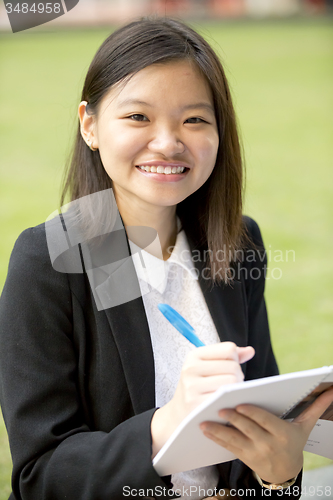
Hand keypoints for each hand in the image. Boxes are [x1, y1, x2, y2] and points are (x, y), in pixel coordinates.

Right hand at [151, 342, 254, 456]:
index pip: (229, 349)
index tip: (228, 369)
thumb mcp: (208, 367)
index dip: (235, 359)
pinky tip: (224, 404)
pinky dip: (230, 401)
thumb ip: (230, 357)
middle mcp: (191, 368)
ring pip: (232, 381)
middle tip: (229, 386)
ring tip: (226, 394)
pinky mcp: (197, 404)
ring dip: (235, 390)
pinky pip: (226, 398)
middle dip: (237, 377)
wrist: (178, 415)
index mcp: (194, 355)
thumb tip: (250, 351)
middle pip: (233, 366)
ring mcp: (193, 386)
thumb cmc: (198, 388)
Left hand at [200, 387, 332, 483]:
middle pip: (248, 430)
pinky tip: (205, 429)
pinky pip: (228, 448)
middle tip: (219, 408)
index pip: (265, 421)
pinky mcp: (244, 458)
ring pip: (234, 441)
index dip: (252, 414)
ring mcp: (255, 453)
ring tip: (204, 422)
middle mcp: (268, 445)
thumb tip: (332, 390)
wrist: (286, 471)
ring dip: (218, 431)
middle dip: (233, 419)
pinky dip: (216, 439)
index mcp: (282, 433)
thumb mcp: (304, 426)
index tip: (240, 404)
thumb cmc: (294, 441)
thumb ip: (316, 407)